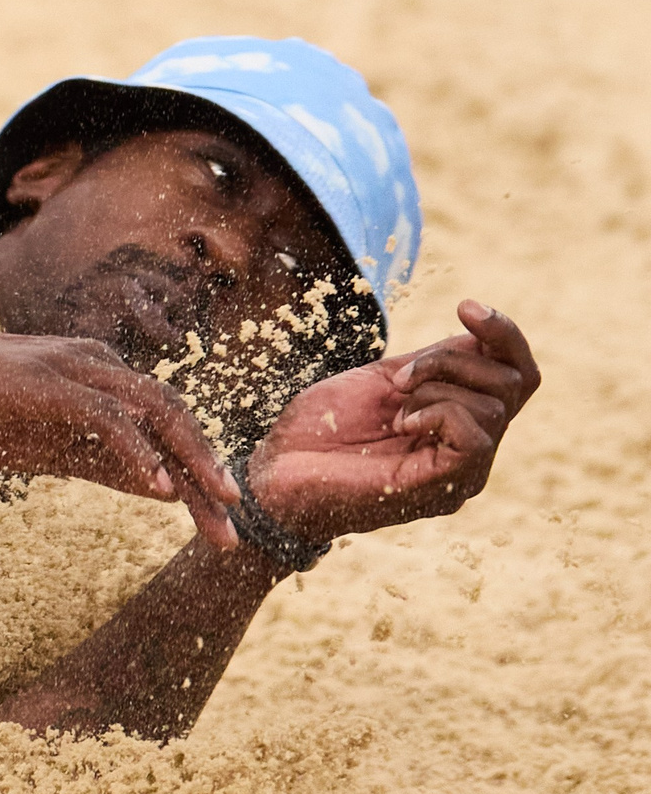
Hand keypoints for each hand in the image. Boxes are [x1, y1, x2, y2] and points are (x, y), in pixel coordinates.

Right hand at [0, 317, 245, 549]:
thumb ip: (88, 457)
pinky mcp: (47, 383)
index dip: (196, 469)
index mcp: (94, 376)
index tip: (219, 520)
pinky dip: (138, 454)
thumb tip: (151, 486)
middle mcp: (95, 364)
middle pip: (174, 416)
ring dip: (193, 461)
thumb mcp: (31, 439)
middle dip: (209, 471)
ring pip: (157, 412)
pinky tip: (159, 489)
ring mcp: (72, 369)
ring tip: (219, 506)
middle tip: (235, 525)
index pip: (162, 422)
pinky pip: (108, 418)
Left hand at [244, 300, 540, 541]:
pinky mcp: (446, 487)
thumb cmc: (318, 429)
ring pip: (495, 405)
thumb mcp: (383, 379)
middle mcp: (472, 452)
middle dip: (454, 360)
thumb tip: (480, 340)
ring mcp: (464, 473)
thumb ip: (436, 362)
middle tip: (400, 378)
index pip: (518, 374)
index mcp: (460, 423)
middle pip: (514, 383)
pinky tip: (401, 421)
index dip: (504, 334)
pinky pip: (477, 435)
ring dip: (437, 386)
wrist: (275, 475)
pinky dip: (439, 412)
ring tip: (394, 405)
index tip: (465, 306)